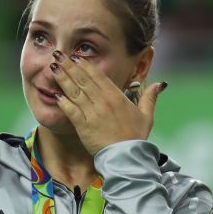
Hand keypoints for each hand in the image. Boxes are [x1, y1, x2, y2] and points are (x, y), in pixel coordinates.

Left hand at [50, 49, 167, 155]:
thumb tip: (160, 84)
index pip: (98, 76)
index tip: (76, 56)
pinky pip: (70, 111)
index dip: (85, 65)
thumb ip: (150, 98)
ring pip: (74, 92)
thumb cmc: (136, 138)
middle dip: (69, 66)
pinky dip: (63, 102)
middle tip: (58, 55)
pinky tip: (55, 94)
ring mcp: (92, 113)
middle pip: (83, 80)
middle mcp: (103, 102)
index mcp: (117, 97)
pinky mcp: (83, 126)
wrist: (126, 158)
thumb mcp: (146, 116)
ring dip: (62, 78)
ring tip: (52, 68)